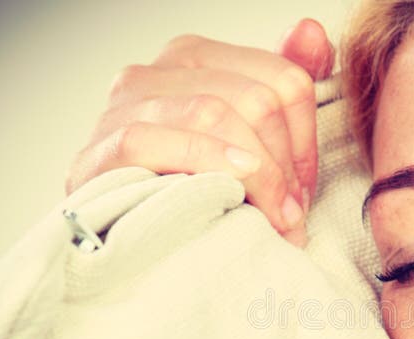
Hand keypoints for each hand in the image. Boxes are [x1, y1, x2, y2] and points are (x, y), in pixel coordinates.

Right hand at [67, 19, 334, 246]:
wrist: (123, 232)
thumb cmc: (192, 186)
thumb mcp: (248, 141)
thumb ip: (283, 88)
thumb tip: (312, 31)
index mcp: (198, 58)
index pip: (286, 80)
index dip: (307, 142)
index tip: (303, 190)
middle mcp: (159, 70)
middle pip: (258, 100)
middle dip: (285, 165)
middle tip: (292, 212)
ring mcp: (125, 105)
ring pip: (214, 114)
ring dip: (258, 176)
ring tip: (275, 219)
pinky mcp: (100, 147)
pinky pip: (157, 141)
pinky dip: (204, 165)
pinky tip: (230, 193)